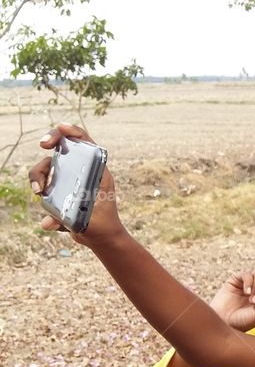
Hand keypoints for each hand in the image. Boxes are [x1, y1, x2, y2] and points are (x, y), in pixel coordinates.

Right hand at [27, 124, 122, 245]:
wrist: (102, 237)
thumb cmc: (103, 224)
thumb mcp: (92, 220)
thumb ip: (71, 220)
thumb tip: (48, 222)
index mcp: (97, 170)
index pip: (86, 142)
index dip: (73, 131)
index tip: (61, 129)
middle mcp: (83, 170)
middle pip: (63, 146)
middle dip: (51, 140)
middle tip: (43, 145)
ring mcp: (70, 178)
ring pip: (48, 165)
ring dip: (39, 174)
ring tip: (39, 192)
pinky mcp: (60, 189)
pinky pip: (44, 182)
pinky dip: (40, 188)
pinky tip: (44, 204)